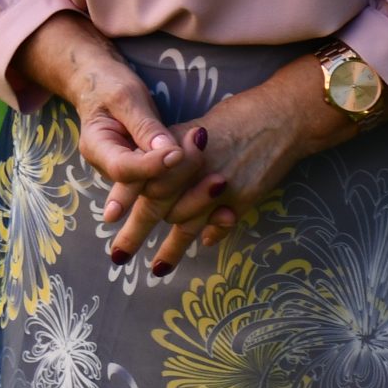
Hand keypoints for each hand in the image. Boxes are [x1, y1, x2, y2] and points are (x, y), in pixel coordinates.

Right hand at [15, 14, 195, 195]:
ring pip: (161, 187)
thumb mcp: (125, 97)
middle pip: (145, 186)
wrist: (100, 83)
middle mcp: (109, 167)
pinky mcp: (146, 170)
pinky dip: (187, 168)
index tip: (178, 151)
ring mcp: (128, 172)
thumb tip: (170, 152)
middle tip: (199, 138)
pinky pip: (168, 179)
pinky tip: (201, 149)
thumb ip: (145, 125)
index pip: (123, 169)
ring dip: (187, 170)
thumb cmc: (108, 84)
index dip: (152, 165)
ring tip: (201, 139)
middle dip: (177, 169)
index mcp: (96, 148)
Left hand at [106, 59, 334, 272]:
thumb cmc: (231, 120)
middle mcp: (192, 169)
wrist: (278, 118)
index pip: (143, 178)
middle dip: (135, 233)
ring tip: (156, 269)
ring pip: (187, 223)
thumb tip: (148, 179)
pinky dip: (211, 234)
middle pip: (158, 206)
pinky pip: (221, 224)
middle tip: (118, 257)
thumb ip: (169, 156)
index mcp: (174, 150)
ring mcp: (218, 186)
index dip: (124, 198)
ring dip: (171, 248)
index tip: (109, 218)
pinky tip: (200, 245)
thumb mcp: (192, 130)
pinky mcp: (243, 197)